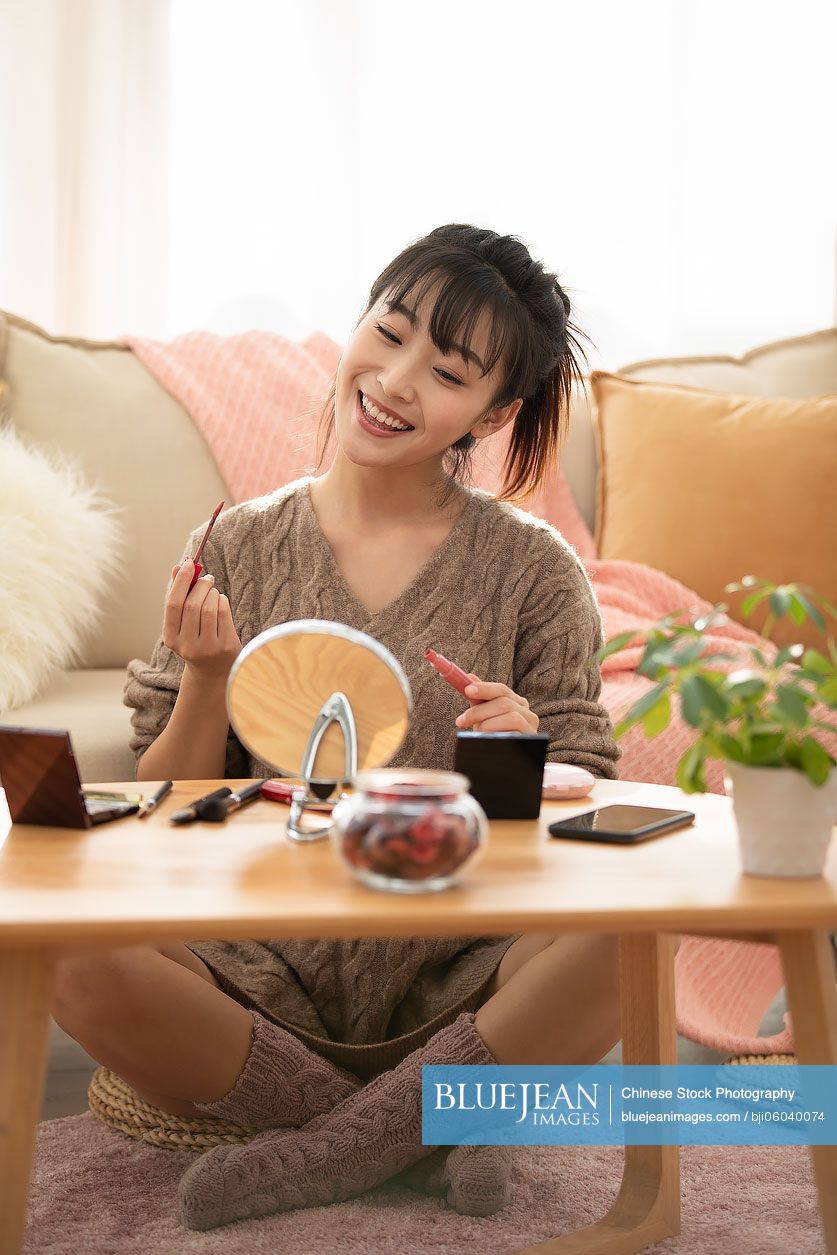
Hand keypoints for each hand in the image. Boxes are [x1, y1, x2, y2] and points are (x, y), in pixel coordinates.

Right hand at [162, 559, 242, 681]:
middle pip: (193, 604)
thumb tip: (177, 567)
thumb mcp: (182, 622)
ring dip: (213, 593)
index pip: (173, 604)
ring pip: (210, 607)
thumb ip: (178, 595)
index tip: (188, 564)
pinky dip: (222, 601)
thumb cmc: (196, 638)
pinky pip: (224, 613)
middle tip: (207, 578)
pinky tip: (221, 602)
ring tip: (213, 592)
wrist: (213, 671)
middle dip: (201, 585)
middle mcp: (186, 645)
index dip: (180, 581)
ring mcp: (207, 648)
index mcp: (171, 638)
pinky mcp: (225, 647)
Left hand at [454, 673, 538, 733]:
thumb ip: (479, 697)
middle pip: (504, 703)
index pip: (502, 690)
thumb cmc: (493, 734)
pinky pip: (514, 734)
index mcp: (517, 703)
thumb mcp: (485, 715)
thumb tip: (469, 677)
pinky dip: (497, 734)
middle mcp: (527, 713)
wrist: (501, 758)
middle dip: (479, 710)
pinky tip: (488, 739)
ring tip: (476, 732)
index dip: (484, 688)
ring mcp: (530, 727)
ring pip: (511, 717)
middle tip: (462, 720)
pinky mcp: (531, 741)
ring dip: (487, 723)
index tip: (467, 690)